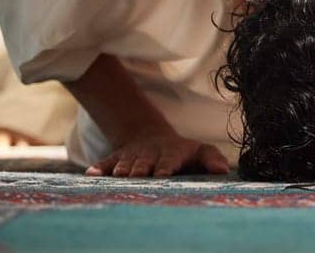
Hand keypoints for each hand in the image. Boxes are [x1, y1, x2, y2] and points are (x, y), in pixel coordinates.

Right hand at [86, 131, 229, 177]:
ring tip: (117, 175)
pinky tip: (90, 174)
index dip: (165, 166)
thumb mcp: (200, 152)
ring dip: (122, 169)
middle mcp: (150, 154)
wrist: (153, 138)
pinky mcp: (118, 158)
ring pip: (125, 163)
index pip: (169, 160)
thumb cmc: (182, 153)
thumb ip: (211, 159)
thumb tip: (223, 170)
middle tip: (137, 176)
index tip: (162, 174)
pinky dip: (99, 168)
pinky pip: (107, 161)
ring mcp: (133, 156)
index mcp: (171, 153)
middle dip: (141, 169)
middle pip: (144, 163)